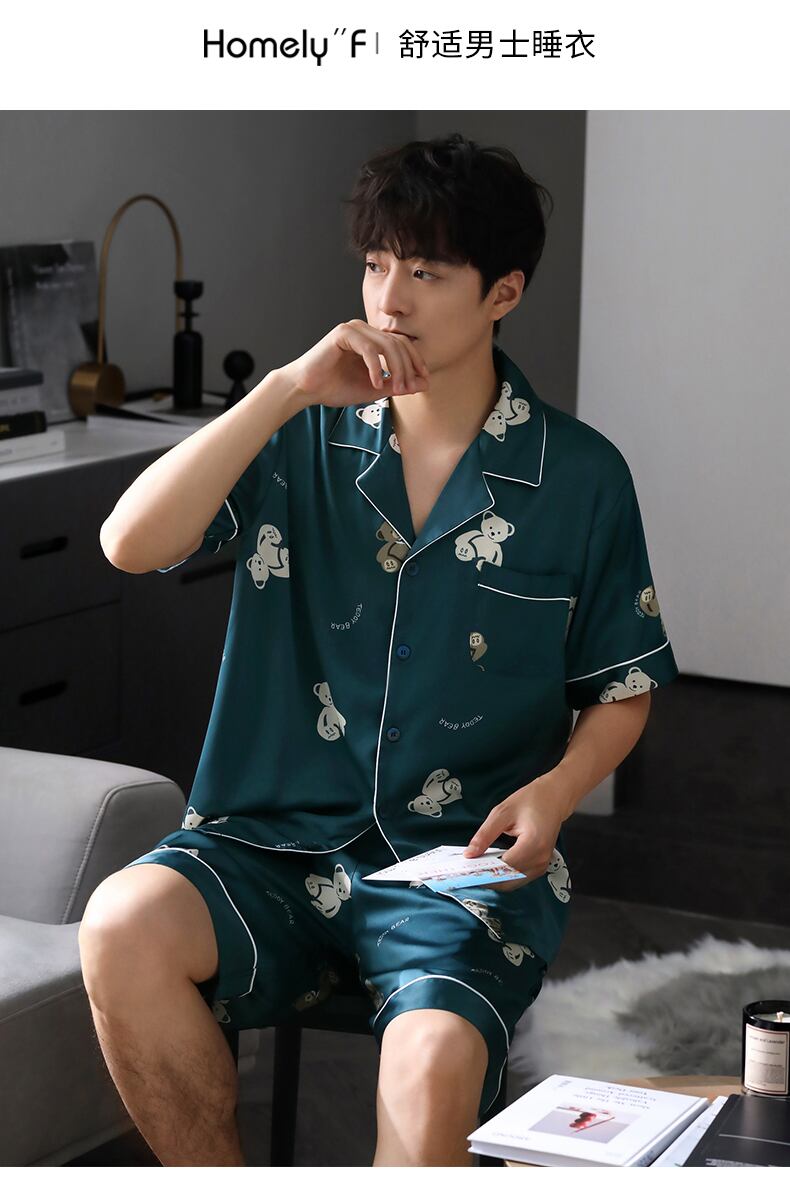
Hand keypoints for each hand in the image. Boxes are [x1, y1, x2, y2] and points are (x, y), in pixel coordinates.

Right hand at [280, 319, 429, 408]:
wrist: (306, 389)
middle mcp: (364, 330)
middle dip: (408, 368)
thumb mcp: (374, 389)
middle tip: (408, 389)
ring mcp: (354, 329)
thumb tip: (424, 384)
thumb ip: (397, 385)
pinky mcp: (342, 333)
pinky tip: (376, 383)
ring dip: (396, 369)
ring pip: (387, 344)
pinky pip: (368, 348)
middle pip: (398, 343)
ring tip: (395, 389)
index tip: (423, 381)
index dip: (416, 362)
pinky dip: (376, 367)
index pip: (403, 344)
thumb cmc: (335, 387)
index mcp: (372, 339)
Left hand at [462, 775, 568, 891]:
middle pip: (508, 880)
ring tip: (476, 869)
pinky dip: (504, 876)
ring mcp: (542, 865)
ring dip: (494, 879)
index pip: (503, 867)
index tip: (464, 872)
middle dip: (486, 879)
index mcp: (533, 844)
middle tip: (466, 873)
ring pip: (513, 883)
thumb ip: (485, 835)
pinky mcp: (540, 866)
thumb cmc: (531, 801)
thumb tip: (469, 854)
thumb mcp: (502, 813)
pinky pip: (519, 878)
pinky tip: (490, 867)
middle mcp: (540, 859)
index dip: (482, 871)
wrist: (554, 798)